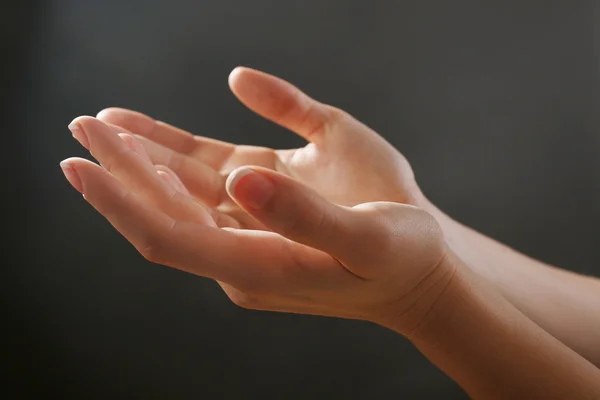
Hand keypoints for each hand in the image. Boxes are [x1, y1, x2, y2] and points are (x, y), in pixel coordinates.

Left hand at [60, 116, 453, 334]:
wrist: (419, 268)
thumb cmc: (401, 255)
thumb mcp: (368, 238)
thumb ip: (305, 214)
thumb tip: (241, 178)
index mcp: (260, 267)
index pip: (170, 239)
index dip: (123, 204)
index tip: (83, 167)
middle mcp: (242, 250)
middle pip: (164, 212)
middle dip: (120, 171)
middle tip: (81, 128)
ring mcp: (248, 223)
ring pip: (180, 192)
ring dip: (138, 159)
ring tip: (98, 125)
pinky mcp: (261, 199)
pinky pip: (206, 175)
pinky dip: (171, 151)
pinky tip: (141, 132)